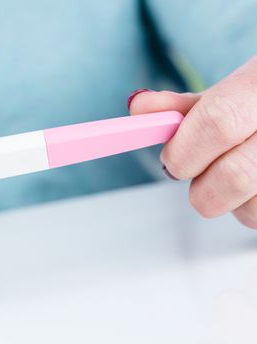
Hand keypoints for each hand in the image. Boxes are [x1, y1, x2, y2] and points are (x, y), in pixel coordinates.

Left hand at [128, 55, 256, 228]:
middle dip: (200, 186)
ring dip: (228, 201)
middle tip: (197, 173)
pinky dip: (247, 208)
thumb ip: (185, 106)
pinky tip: (253, 185)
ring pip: (250, 210)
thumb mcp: (231, 91)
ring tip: (235, 172)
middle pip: (233, 176)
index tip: (171, 157)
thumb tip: (139, 108)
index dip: (184, 148)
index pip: (217, 122)